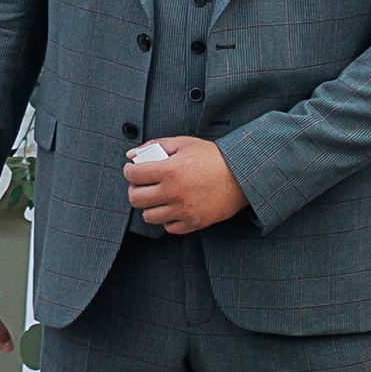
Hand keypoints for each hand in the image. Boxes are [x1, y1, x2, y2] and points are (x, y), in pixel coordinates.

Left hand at [124, 138, 248, 234]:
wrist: (241, 175)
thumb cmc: (212, 157)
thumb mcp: (184, 143)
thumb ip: (156, 146)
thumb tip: (132, 154)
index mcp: (170, 170)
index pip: (133, 175)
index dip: (129, 171)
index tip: (133, 170)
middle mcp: (175, 192)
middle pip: (136, 199)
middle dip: (135, 190)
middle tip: (142, 184)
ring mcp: (184, 210)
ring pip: (149, 216)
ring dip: (149, 206)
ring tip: (157, 197)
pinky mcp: (194, 223)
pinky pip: (168, 227)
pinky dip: (167, 218)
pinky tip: (173, 207)